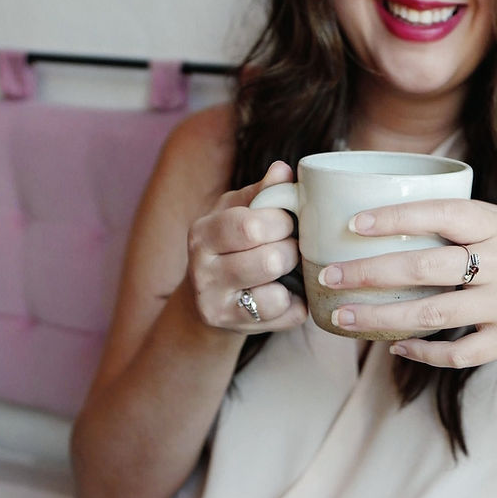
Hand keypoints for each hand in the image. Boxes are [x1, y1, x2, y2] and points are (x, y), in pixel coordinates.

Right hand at [186, 161, 307, 333]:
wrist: (206, 296)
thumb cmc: (230, 242)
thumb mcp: (238, 210)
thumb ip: (263, 191)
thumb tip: (283, 170)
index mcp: (203, 233)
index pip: (251, 225)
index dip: (281, 221)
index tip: (288, 220)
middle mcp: (202, 272)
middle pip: (269, 260)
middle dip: (292, 249)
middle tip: (291, 244)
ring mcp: (216, 304)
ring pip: (275, 293)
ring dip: (293, 276)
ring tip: (288, 267)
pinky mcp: (234, 327)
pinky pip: (282, 315)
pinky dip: (294, 302)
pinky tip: (286, 290)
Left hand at [318, 198, 496, 366]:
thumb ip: (468, 220)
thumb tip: (403, 216)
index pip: (440, 213)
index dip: (396, 217)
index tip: (354, 223)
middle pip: (426, 266)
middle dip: (370, 272)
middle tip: (329, 276)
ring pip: (432, 313)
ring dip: (382, 316)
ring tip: (345, 317)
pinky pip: (457, 351)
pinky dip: (422, 351)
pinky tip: (396, 347)